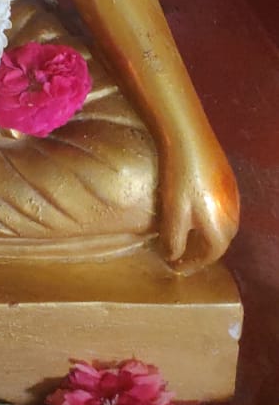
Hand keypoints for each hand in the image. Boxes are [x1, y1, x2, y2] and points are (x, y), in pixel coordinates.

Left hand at [158, 130, 239, 272]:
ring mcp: (233, 198)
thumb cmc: (181, 178)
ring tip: (185, 235)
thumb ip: (174, 240)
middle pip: (216, 244)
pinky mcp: (229, 183)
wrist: (190, 138)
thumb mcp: (173, 214)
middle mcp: (233, 218)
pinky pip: (220, 209)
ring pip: (219, 226)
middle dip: (198, 252)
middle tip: (179, 254)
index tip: (173, 266)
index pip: (207, 257)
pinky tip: (193, 211)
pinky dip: (207, 218)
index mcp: (221, 230)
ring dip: (203, 235)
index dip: (189, 264)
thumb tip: (172, 257)